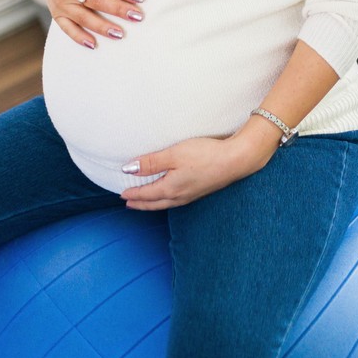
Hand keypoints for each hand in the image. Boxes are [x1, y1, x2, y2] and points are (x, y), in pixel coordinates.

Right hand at [35, 0, 146, 49]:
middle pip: (96, 1)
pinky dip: (79, 38)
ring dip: (102, 27)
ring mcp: (62, 4)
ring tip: (120, 34)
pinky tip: (93, 45)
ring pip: (83, 18)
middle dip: (118, 10)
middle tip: (138, 16)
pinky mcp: (57, 14)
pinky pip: (67, 28)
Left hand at [120, 122, 277, 209]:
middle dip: (141, 204)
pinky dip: (166, 200)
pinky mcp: (201, 191)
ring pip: (166, 203)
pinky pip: (177, 200)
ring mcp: (191, 195)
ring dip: (153, 203)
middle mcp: (179, 196)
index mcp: (170, 188)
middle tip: (129, 204)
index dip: (133, 194)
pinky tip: (171, 195)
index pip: (146, 194)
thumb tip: (128, 169)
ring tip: (147, 201)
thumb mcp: (174, 154)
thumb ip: (151, 162)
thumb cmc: (205, 155)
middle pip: (155, 203)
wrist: (236, 160)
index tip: (122, 194)